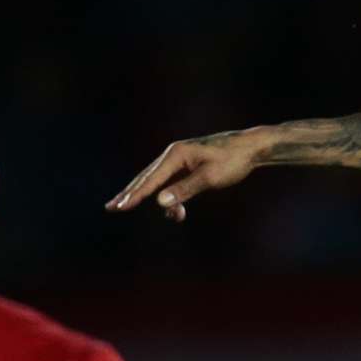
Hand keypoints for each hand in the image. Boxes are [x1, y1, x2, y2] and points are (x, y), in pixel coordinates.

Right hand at [105, 132, 258, 221]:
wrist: (250, 148)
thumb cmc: (232, 161)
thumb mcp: (210, 178)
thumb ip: (184, 190)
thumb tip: (160, 202)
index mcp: (177, 154)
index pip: (151, 179)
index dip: (134, 195)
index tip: (120, 207)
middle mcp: (174, 154)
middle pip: (147, 177)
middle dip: (130, 194)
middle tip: (110, 208)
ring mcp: (180, 158)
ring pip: (157, 180)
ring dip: (152, 199)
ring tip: (132, 209)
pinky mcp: (187, 164)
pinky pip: (170, 182)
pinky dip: (170, 197)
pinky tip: (176, 213)